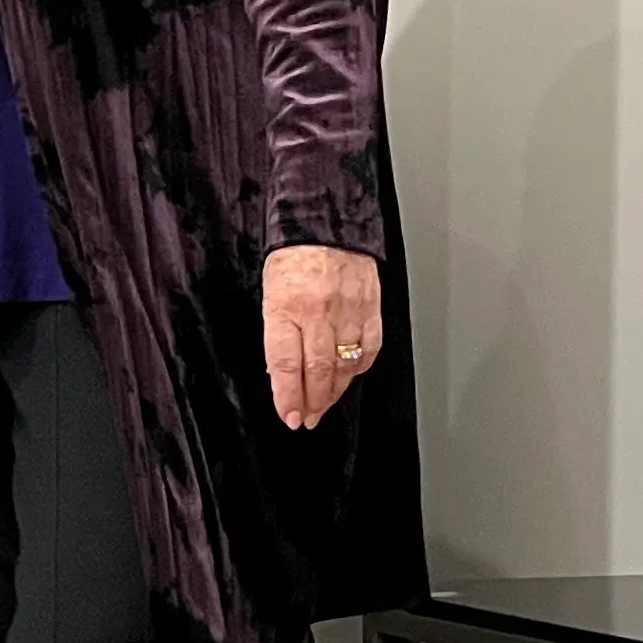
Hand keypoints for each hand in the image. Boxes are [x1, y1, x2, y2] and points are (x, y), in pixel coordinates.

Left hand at [263, 244, 382, 430]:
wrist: (326, 223)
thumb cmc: (293, 258)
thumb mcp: (271, 293)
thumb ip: (277, 332)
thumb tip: (280, 373)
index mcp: (286, 306)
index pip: (286, 364)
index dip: (287, 396)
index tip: (288, 416)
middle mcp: (318, 312)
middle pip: (316, 371)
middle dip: (311, 402)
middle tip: (305, 419)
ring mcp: (348, 311)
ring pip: (344, 365)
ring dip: (333, 392)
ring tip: (323, 406)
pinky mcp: (371, 308)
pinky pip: (369, 349)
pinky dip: (359, 368)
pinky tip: (349, 377)